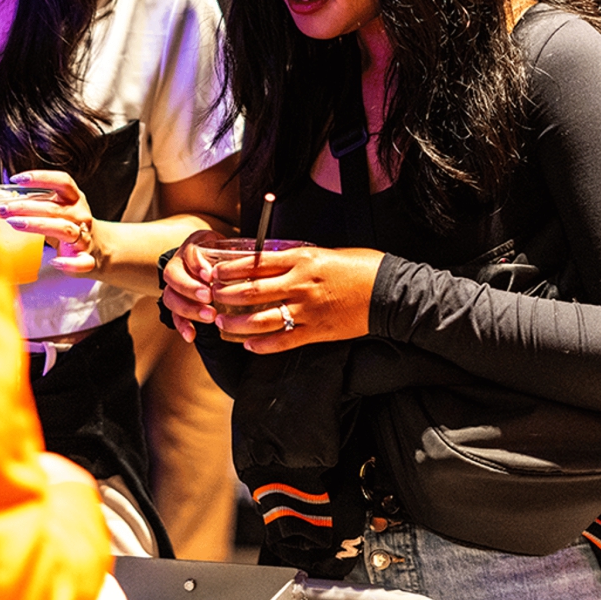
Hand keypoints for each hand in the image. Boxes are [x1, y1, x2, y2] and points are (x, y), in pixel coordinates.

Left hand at [0, 170, 96, 275]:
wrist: (98, 248)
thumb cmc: (67, 225)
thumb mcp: (55, 209)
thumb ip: (33, 204)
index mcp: (74, 198)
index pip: (62, 181)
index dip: (40, 178)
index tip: (17, 179)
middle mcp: (80, 215)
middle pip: (54, 207)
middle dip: (25, 207)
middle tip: (3, 208)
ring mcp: (84, 236)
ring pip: (64, 229)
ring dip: (38, 225)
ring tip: (15, 223)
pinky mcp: (86, 258)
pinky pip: (81, 262)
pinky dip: (69, 263)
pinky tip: (55, 261)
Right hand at [160, 228, 228, 341]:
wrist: (207, 261)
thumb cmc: (221, 254)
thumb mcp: (226, 247)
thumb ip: (234, 253)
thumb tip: (253, 261)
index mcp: (191, 249)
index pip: (188, 254)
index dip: (196, 265)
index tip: (209, 275)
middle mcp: (178, 266)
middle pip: (173, 276)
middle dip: (190, 288)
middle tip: (208, 298)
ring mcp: (174, 286)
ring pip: (171, 297)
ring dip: (189, 308)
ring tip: (209, 316)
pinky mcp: (176, 304)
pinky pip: (174, 315)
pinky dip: (182, 326)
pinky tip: (192, 335)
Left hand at [203, 245, 382, 352]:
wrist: (390, 292)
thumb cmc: (360, 266)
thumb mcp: (323, 253)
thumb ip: (295, 260)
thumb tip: (269, 263)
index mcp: (300, 259)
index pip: (254, 263)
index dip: (230, 270)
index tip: (214, 272)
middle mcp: (300, 284)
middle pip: (251, 292)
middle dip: (225, 296)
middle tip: (210, 298)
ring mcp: (307, 310)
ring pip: (261, 319)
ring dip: (237, 324)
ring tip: (223, 324)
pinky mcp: (317, 332)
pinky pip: (283, 341)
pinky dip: (263, 345)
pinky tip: (249, 345)